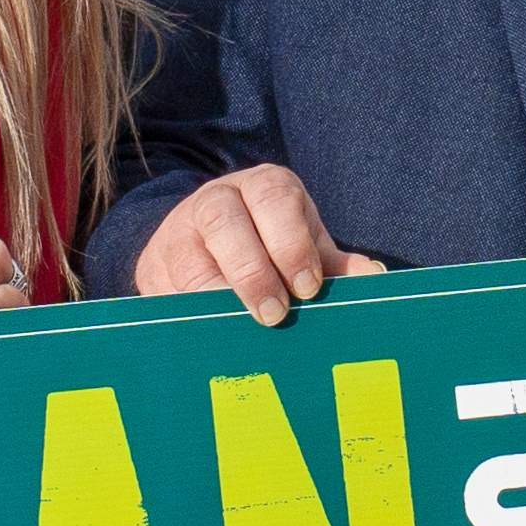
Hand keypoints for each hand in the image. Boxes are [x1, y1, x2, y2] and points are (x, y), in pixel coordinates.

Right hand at [133, 165, 386, 324]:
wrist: (200, 245)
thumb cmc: (268, 245)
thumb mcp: (301, 246)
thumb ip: (332, 262)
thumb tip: (373, 278)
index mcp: (261, 188)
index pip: (273, 198)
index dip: (292, 241)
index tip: (309, 287)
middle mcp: (215, 201)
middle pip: (224, 220)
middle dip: (252, 269)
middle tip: (275, 314)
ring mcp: (178, 232)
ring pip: (187, 256)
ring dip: (216, 295)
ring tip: (241, 328)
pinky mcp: (152, 267)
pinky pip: (165, 291)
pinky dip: (188, 315)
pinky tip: (210, 337)